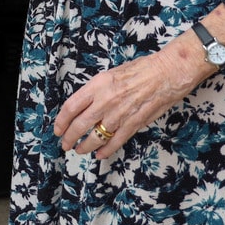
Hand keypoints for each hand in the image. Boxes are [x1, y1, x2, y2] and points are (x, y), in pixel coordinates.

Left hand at [53, 37, 206, 158]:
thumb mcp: (111, 74)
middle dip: (69, 138)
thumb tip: (84, 105)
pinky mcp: (133, 124)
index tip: (58, 129)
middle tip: (65, 144)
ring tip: (80, 150)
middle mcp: (105, 101)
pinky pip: (115, 142)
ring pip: (96, 137)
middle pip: (79, 125)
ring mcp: (119, 114)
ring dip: (85, 146)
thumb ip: (97, 90)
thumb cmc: (141, 70)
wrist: (166, 73)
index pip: (71, 107)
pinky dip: (105, 150)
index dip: (61, 121)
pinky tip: (99, 154)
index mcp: (97, 85)